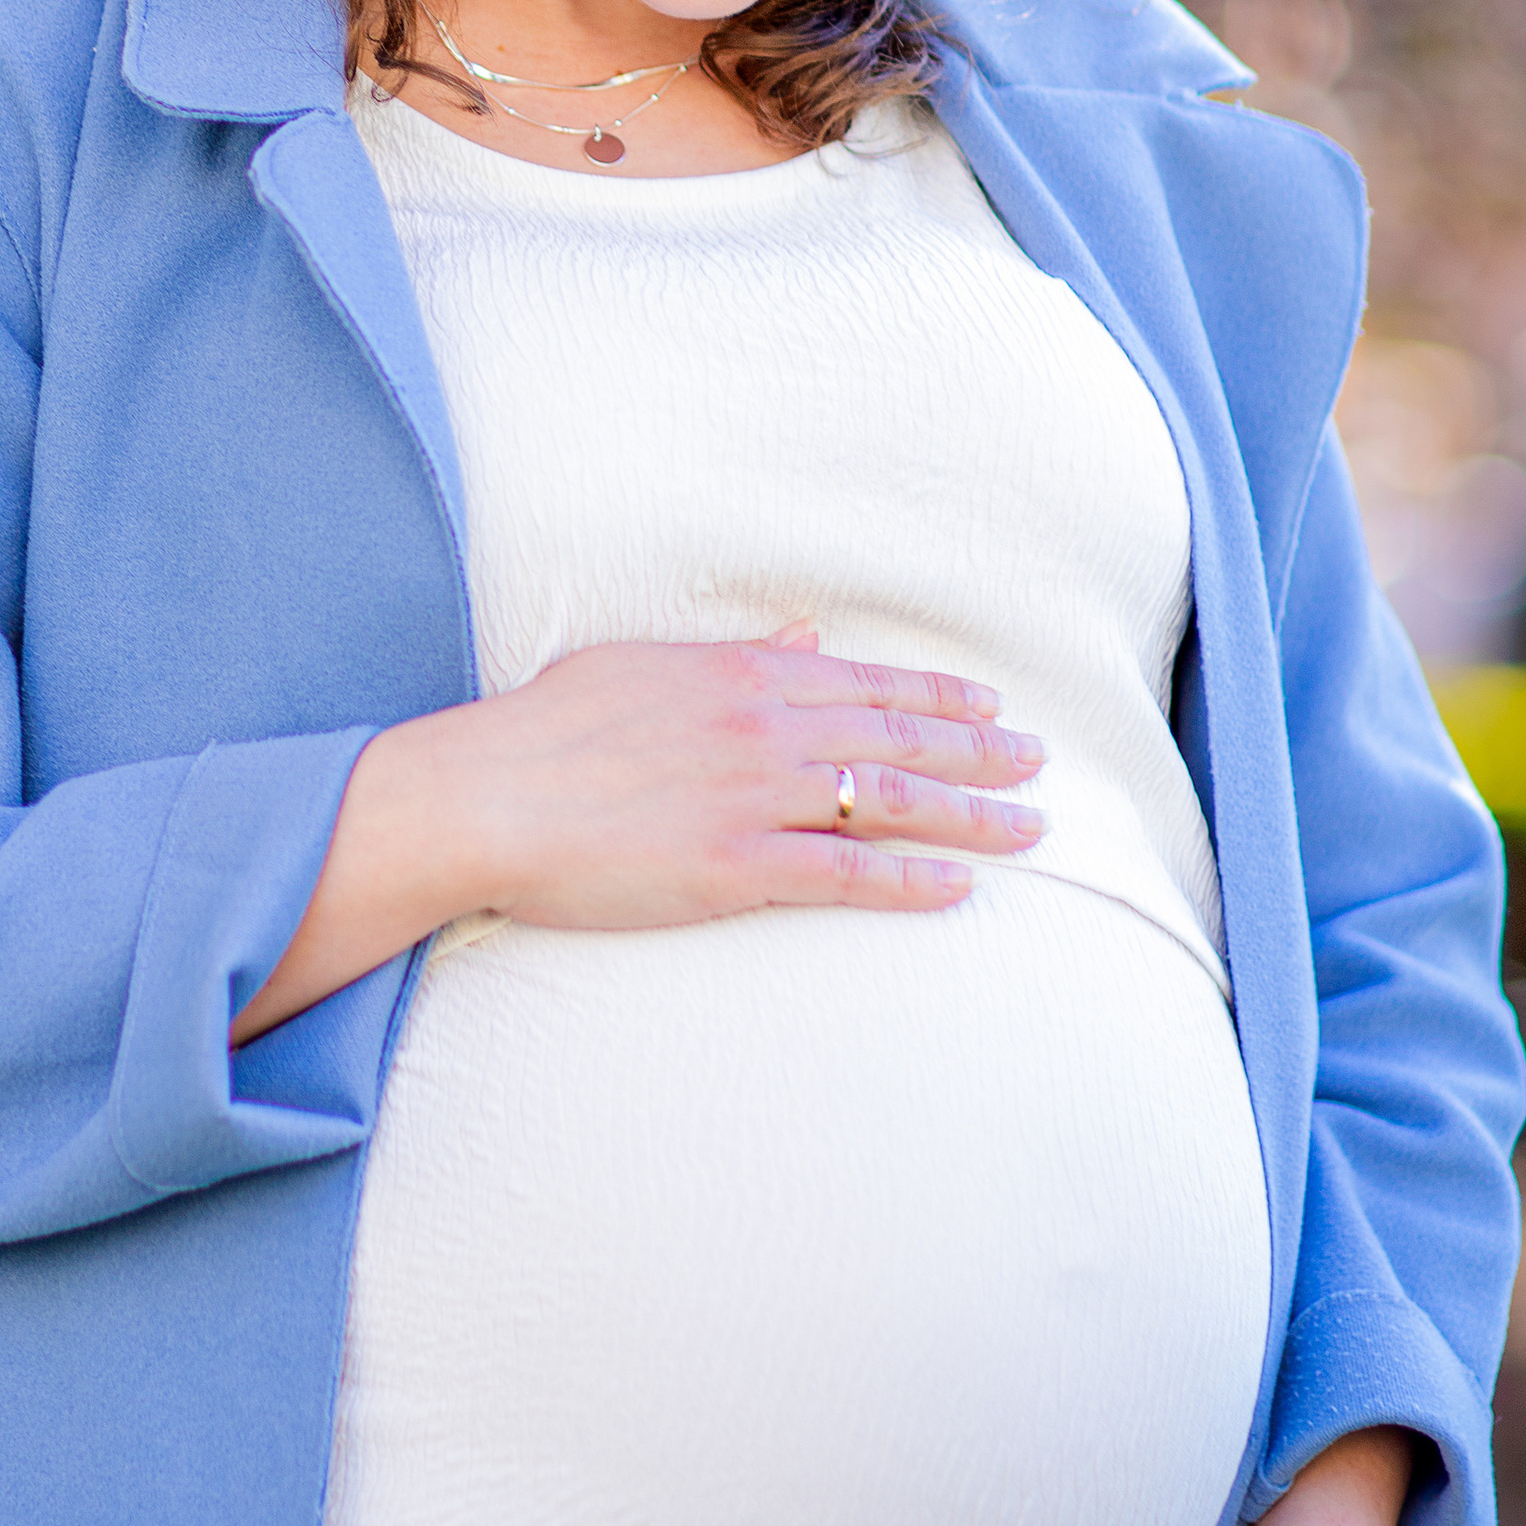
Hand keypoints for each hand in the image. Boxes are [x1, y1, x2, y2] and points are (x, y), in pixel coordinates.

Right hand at [463, 627, 1047, 933]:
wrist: (487, 794)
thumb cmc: (546, 729)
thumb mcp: (643, 666)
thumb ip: (733, 655)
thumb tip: (802, 637)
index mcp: (741, 674)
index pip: (867, 682)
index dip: (938, 695)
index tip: (991, 704)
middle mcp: (764, 727)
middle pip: (899, 738)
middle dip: (979, 751)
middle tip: (1038, 762)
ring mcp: (755, 797)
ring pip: (892, 803)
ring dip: (971, 816)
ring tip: (1029, 830)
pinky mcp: (736, 866)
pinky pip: (845, 875)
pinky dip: (909, 881)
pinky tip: (957, 888)